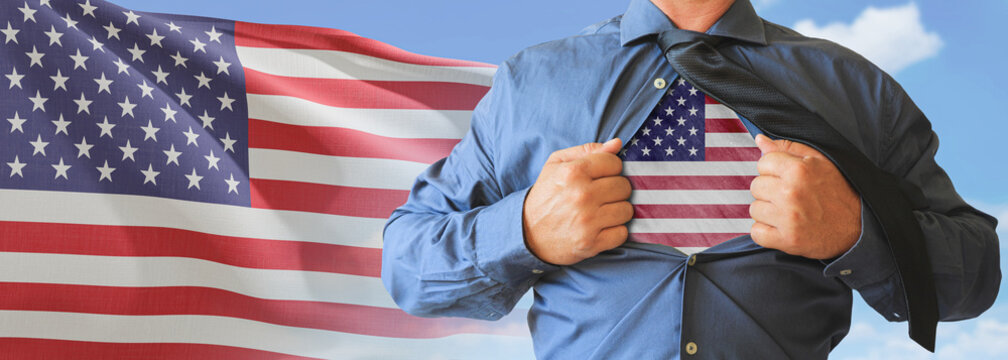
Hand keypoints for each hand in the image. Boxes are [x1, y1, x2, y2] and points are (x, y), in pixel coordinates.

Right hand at [523, 138, 633, 264]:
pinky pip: (622, 233)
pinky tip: (601, 227)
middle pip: (624, 186)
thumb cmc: (546, 195)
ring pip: (627, 210)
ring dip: (617, 211)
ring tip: (602, 211)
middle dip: (616, 189)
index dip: (610, 169)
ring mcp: (587, 221)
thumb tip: (617, 144)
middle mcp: (581, 195)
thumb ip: (587, 150)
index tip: (600, 177)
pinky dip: (615, 231)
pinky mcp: (591, 243)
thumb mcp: (557, 164)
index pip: (615, 163)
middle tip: (601, 195)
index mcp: (573, 172)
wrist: (527, 233)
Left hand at [749, 134, 860, 259]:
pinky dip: (765, 232)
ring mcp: (788, 218)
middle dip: (769, 191)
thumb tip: (760, 140)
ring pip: (754, 209)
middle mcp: (791, 193)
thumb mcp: (819, 162)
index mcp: (798, 170)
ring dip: (767, 212)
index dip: (773, 170)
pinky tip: (782, 227)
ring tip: (788, 212)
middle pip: (756, 186)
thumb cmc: (839, 191)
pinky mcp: (787, 240)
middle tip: (789, 197)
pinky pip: (756, 233)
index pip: (762, 162)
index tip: (786, 178)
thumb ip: (788, 149)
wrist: (859, 227)